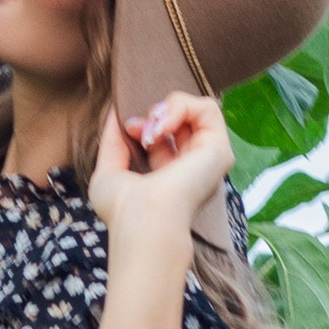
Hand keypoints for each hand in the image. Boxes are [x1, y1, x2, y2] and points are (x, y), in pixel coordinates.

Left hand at [86, 91, 233, 250]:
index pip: (164, 134)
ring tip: (154, 129)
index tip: (129, 129)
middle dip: (156, 113)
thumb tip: (117, 112)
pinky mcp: (219, 150)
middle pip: (182, 118)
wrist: (142, 221)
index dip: (145, 123)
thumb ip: (113, 141)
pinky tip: (163, 127)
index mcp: (171, 174)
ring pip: (197, 109)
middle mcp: (193, 166)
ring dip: (169, 108)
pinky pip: (208, 108)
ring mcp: (208, 158)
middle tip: (138, 130)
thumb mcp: (108, 170)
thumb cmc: (122, 210)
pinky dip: (181, 107)